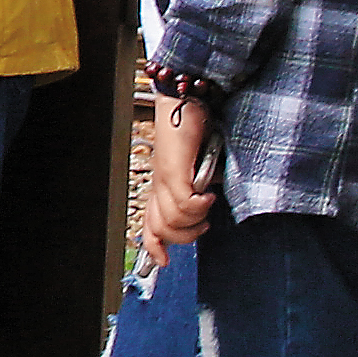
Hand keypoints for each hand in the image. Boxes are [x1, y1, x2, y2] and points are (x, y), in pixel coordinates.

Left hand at [137, 88, 217, 249]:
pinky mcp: (174, 169)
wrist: (188, 96)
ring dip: (196, 219)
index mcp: (163, 184)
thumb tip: (207, 205)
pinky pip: (184, 203)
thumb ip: (197, 185)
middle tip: (201, 222)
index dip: (154, 247)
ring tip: (206, 203)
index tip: (164, 261)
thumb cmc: (196, 126)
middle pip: (161, 229)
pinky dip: (200, 206)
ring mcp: (165, 177)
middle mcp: (159, 183)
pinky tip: (207, 194)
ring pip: (174, 220)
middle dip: (184, 236)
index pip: (150, 224)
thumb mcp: (197, 164)